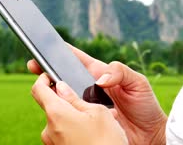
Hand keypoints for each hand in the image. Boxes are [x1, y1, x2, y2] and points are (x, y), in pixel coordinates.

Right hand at [27, 44, 166, 144]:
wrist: (149, 135)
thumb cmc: (145, 106)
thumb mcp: (138, 82)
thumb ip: (120, 72)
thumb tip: (100, 79)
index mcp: (99, 73)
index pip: (76, 59)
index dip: (60, 51)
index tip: (45, 46)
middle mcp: (89, 88)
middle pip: (63, 76)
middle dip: (46, 69)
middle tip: (33, 65)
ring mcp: (85, 104)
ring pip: (63, 95)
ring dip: (51, 90)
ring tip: (41, 84)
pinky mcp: (85, 120)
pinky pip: (69, 113)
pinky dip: (59, 110)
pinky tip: (52, 107)